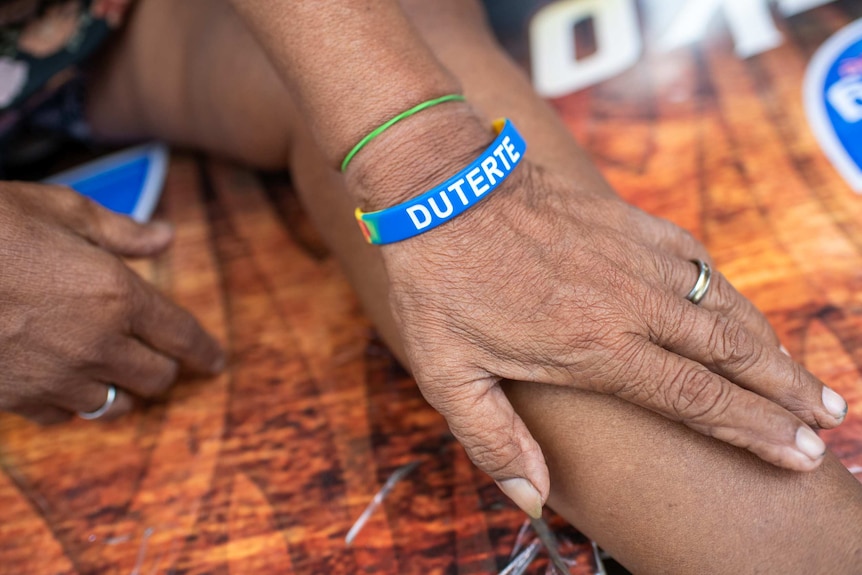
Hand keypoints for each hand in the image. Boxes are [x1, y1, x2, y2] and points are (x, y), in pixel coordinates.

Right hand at [0, 182, 223, 423]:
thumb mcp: (62, 210)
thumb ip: (122, 231)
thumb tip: (166, 237)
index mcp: (118, 295)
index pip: (182, 335)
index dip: (205, 351)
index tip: (216, 362)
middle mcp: (97, 343)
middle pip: (156, 377)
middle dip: (165, 368)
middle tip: (159, 357)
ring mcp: (56, 376)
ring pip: (114, 403)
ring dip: (122, 388)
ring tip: (115, 372)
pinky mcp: (17, 398)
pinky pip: (63, 415)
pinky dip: (71, 402)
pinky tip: (63, 381)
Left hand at [352, 116, 847, 516]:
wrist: (436, 186)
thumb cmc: (436, 281)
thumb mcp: (447, 375)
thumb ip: (494, 441)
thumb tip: (532, 501)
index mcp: (595, 347)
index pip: (697, 400)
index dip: (755, 430)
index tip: (799, 451)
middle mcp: (630, 302)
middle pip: (730, 353)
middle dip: (787, 388)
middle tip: (828, 415)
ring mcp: (632, 255)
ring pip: (722, 303)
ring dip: (767, 340)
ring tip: (801, 371)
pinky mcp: (625, 219)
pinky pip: (693, 257)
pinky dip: (723, 287)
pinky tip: (733, 301)